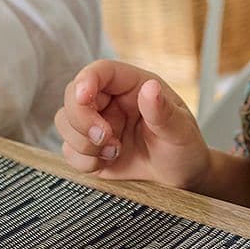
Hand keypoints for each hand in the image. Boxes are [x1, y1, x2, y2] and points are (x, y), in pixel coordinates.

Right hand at [55, 60, 212, 191]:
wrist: (179, 176)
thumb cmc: (183, 147)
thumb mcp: (180, 130)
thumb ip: (162, 112)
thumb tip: (150, 88)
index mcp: (134, 85)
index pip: (101, 71)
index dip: (87, 80)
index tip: (84, 97)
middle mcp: (111, 100)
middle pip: (73, 96)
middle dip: (82, 120)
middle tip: (107, 138)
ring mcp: (98, 123)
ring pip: (65, 122)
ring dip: (84, 143)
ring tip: (116, 152)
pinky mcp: (89, 148)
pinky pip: (68, 150)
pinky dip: (83, 160)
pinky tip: (108, 162)